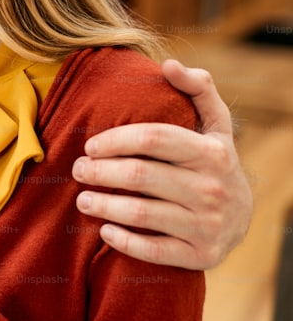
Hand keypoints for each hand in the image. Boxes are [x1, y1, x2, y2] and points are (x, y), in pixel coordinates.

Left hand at [73, 59, 251, 269]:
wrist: (242, 219)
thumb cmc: (213, 163)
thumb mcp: (215, 125)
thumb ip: (198, 89)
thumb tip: (170, 64)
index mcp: (213, 153)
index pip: (154, 138)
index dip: (115, 139)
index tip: (90, 144)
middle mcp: (212, 189)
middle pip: (141, 175)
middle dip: (100, 171)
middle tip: (78, 169)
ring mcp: (207, 225)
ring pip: (142, 214)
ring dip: (104, 205)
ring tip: (82, 198)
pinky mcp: (200, 256)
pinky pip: (154, 252)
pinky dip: (125, 242)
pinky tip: (104, 230)